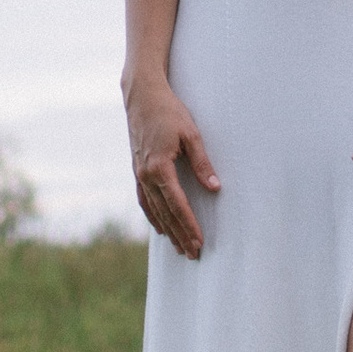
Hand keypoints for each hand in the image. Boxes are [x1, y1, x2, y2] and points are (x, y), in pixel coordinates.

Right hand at [127, 76, 219, 260]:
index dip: (189, 225)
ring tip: (179, 247)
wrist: (142, 97)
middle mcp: (146, 175)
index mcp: (159, 167)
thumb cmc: (169, 112)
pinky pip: (144, 199)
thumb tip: (215, 188)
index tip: (199, 241)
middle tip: (193, 254)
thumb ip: (202, 164)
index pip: (177, 204)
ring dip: (167, 230)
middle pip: (165, 213)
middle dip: (179, 234)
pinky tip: (160, 226)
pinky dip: (153, 216)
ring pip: (154, 210)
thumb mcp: (192, 135)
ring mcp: (139, 174)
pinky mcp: (137, 170)